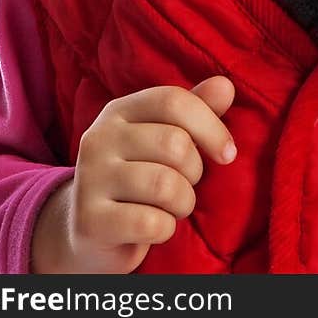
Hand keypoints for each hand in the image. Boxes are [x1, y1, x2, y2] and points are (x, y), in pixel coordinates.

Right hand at [31, 76, 236, 273]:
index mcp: (119, 111)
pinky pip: (151, 223)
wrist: (90, 231)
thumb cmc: (139, 175)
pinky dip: (166, 229)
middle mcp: (99, 138)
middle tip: (185, 184)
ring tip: (173, 206)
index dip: (211, 126)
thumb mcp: (163, 136)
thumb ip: (194, 110)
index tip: (228, 154)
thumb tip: (226, 86)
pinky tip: (154, 227)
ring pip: (165, 185)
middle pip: (174, 144)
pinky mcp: (89, 221)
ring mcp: (89, 179)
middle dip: (195, 171)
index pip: (173, 101)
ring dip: (183, 202)